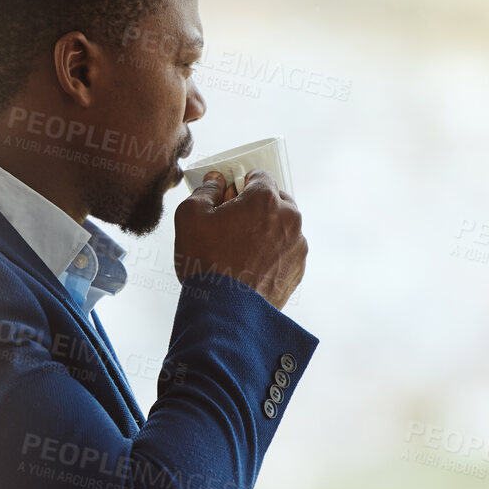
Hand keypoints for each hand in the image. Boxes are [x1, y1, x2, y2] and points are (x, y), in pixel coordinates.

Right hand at [173, 169, 307, 310]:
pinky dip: (272, 253)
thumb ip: (205, 190)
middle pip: (275, 200)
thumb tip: (216, 182)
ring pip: (282, 226)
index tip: (228, 199)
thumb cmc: (207, 263)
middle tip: (233, 226)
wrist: (226, 312)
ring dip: (266, 230)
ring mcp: (297, 245)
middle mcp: (289, 218)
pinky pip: (285, 251)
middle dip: (256, 207)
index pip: (259, 175)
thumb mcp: (190, 217)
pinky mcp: (298, 269)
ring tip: (240, 251)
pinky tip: (250, 267)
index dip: (240, 185)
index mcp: (265, 199)